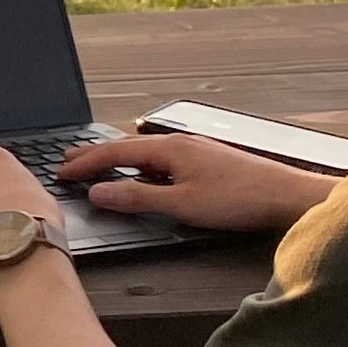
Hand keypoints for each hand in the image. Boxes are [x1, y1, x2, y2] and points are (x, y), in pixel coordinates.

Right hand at [54, 131, 339, 236]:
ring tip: (97, 164)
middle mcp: (178, 142)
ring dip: (117, 157)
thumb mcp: (180, 204)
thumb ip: (136, 198)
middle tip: (67, 161)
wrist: (287, 196)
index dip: (85, 164)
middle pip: (126, 145)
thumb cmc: (239, 199)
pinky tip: (142, 171)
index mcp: (168, 148)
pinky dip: (139, 162)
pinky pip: (161, 156)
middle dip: (95, 154)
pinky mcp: (207, 160)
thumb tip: (99, 192)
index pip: (113, 152)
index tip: (61, 173)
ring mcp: (194, 149)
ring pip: (144, 150)